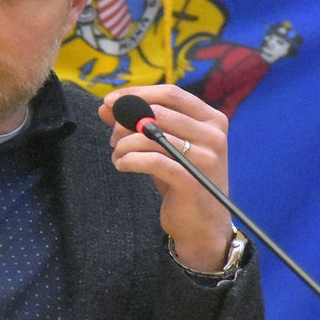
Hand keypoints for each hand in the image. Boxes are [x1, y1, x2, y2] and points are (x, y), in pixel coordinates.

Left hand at [100, 85, 234, 271]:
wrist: (202, 226)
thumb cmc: (181, 181)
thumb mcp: (162, 147)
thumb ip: (139, 124)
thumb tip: (107, 106)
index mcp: (211, 119)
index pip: (171, 93)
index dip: (137, 93)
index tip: (109, 101)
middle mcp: (213, 134)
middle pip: (158, 112)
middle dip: (126, 121)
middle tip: (113, 137)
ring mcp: (206, 158)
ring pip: (151, 135)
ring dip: (124, 143)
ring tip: (117, 154)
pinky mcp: (191, 181)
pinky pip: (151, 160)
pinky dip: (129, 160)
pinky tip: (121, 165)